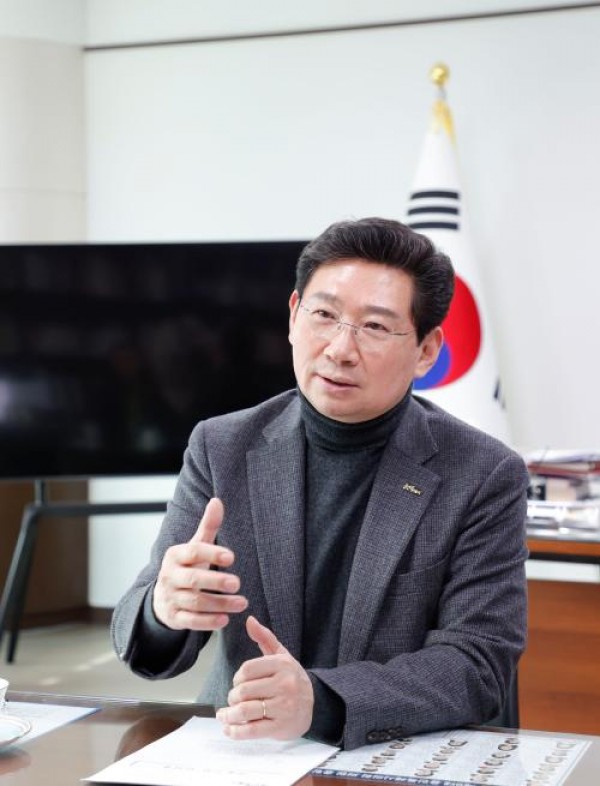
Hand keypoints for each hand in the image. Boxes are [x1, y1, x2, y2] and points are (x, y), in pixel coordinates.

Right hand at [152, 497, 247, 630]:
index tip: (231, 557)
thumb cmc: (186, 567)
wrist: (162, 597)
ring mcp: (170, 598)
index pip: (193, 552)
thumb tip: (217, 500)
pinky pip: (190, 621)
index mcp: (175, 555)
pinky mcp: (174, 617)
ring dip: (219, 603)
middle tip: (237, 583)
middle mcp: (170, 576)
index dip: (212, 553)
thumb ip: (208, 526)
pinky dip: (207, 622)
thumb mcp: (195, 546)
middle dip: (215, 581)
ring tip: (241, 603)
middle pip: (193, 579)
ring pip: (195, 602)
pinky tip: (224, 619)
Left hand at [216, 615, 313, 740]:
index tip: (237, 683)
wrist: (315, 704)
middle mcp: (284, 685)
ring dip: (229, 715)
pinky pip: (251, 730)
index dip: (237, 677)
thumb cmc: (292, 678)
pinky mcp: (280, 727)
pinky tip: (228, 728)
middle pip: (244, 691)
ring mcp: (283, 707)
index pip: (247, 669)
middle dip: (232, 697)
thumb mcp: (282, 655)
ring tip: (225, 715)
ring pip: (245, 711)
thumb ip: (265, 637)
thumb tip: (249, 620)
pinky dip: (235, 731)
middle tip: (233, 699)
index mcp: (282, 665)